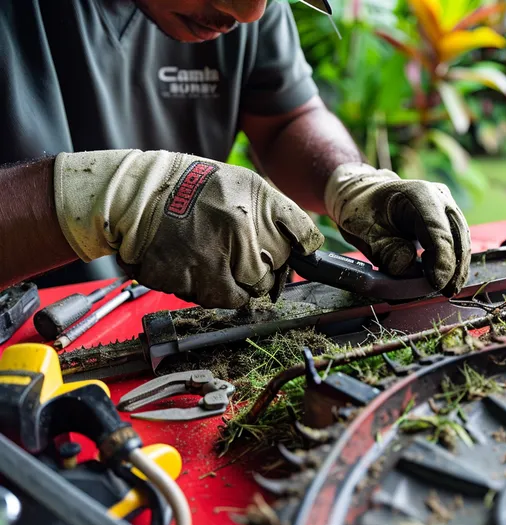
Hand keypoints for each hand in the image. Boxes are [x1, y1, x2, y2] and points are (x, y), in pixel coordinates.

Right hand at [54, 150, 323, 307]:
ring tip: (216, 264)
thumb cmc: (196, 189)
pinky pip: (207, 300)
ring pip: (240, 297)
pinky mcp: (183, 278)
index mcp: (255, 207)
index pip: (301, 238)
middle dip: (261, 274)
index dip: (302, 251)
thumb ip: (278, 213)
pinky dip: (204, 290)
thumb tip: (307, 246)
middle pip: (270, 277)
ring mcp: (208, 260)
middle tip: (242, 259)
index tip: (300, 257)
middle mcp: (237, 234)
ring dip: (233, 288)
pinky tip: (194, 268)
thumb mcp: (245, 184)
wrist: (138, 195)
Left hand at [324, 163, 470, 296]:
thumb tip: (407, 268)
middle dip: (454, 267)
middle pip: (457, 234)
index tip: (437, 283)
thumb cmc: (364, 212)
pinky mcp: (448, 218)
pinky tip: (446, 278)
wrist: (367, 197)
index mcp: (418, 194)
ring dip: (457, 266)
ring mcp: (447, 206)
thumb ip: (386, 252)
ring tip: (448, 289)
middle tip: (446, 292)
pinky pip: (458, 240)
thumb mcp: (365, 233)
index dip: (442, 259)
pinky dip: (454, 261)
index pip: (438, 230)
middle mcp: (438, 196)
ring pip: (462, 238)